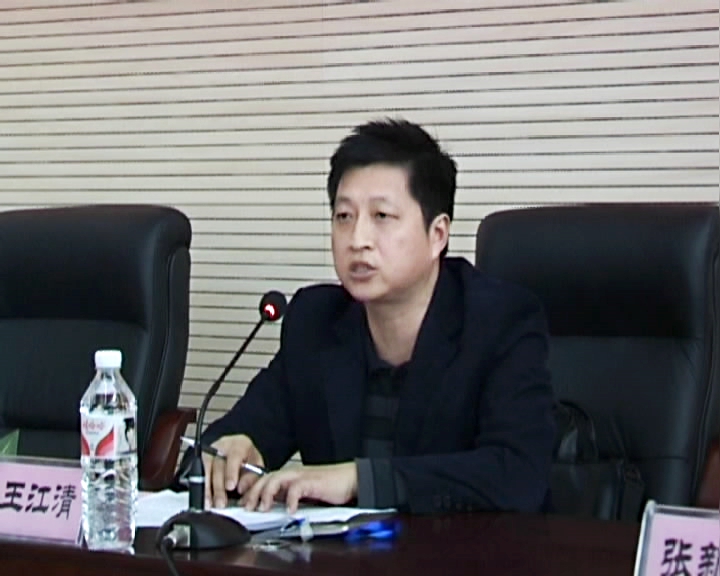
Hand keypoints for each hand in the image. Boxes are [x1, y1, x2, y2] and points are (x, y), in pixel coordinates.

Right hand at [202, 434, 264, 508]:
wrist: (236, 452)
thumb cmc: (247, 460)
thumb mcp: (255, 466)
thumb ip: (252, 477)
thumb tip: (242, 489)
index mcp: (240, 444)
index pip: (235, 455)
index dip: (231, 471)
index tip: (231, 487)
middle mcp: (223, 445)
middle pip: (218, 465)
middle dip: (219, 486)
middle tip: (221, 503)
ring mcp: (210, 452)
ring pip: (206, 471)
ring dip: (208, 490)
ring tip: (210, 505)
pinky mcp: (201, 460)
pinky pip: (199, 475)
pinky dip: (202, 489)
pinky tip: (204, 500)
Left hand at [242, 462, 357, 513]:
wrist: (352, 479)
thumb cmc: (332, 486)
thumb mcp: (307, 493)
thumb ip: (292, 497)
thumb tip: (276, 508)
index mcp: (292, 476)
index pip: (266, 479)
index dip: (253, 490)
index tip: (244, 503)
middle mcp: (294, 473)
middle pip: (267, 478)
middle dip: (253, 492)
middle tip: (246, 507)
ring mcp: (303, 475)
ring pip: (277, 479)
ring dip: (266, 493)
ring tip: (262, 508)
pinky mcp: (313, 481)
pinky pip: (296, 488)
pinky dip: (290, 499)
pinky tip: (289, 510)